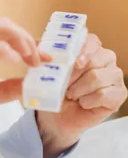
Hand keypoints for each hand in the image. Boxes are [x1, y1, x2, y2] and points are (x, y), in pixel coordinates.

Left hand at [36, 34, 127, 157]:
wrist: (58, 116)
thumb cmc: (54, 90)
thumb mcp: (44, 71)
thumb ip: (41, 57)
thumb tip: (37, 48)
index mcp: (89, 49)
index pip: (92, 41)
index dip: (83, 50)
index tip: (74, 62)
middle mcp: (106, 59)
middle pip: (94, 60)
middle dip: (74, 74)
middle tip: (64, 85)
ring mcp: (114, 76)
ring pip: (97, 77)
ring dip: (78, 89)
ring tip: (71, 95)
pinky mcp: (119, 94)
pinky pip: (103, 94)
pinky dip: (87, 100)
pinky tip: (82, 103)